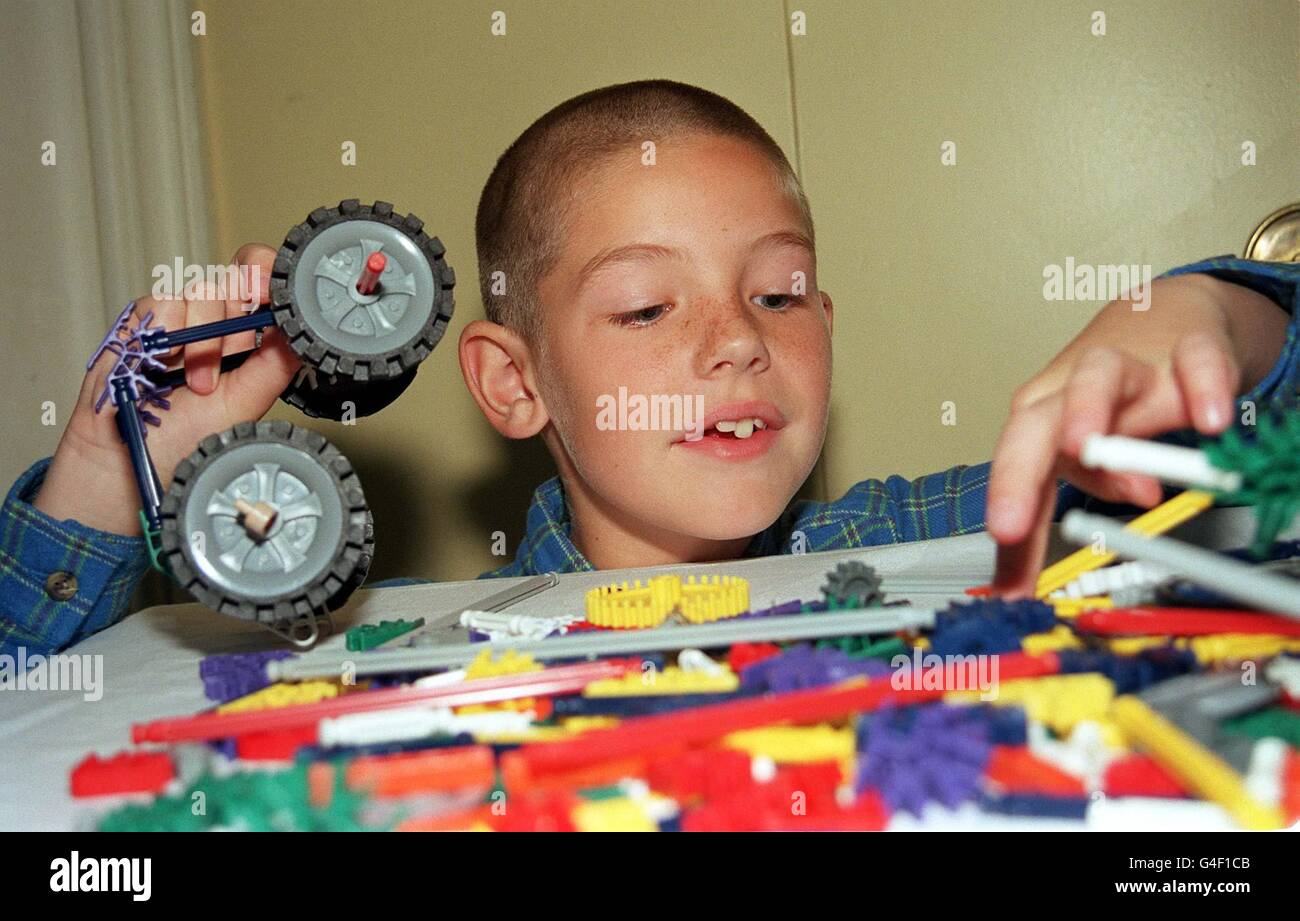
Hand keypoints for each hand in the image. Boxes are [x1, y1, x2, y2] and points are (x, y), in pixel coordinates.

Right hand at [34, 244, 299, 534]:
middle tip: (239, 348)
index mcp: (247, 334)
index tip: (278, 295)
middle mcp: (216, 318)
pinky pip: (165, 302)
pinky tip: (165, 367)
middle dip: (244, 307)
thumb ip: (275, 364)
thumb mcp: (246, 401)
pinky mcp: (144, 316)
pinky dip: (170, 335)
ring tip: (199, 383)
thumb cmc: (188, 433)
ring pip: (206, 289)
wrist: (132, 453)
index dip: (272, 278)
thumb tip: (300, 329)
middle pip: (240, 275)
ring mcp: (180, 314)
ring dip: (207, 340)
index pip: (265, 283)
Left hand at [986, 329, 1239, 595]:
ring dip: (1086, 409)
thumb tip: (1102, 532)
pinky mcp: (1189, 348)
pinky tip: (1209, 420)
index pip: (1016, 474)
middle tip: (1009, 526)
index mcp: (1045, 421)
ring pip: (1097, 374)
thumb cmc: (1119, 393)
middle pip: (1032, 423)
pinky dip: (1202, 384)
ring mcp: (1131, 366)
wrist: (1168, 317)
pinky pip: (1195, 360)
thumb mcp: (1095, 449)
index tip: (1007, 577)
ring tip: (1085, 449)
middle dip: (1015, 475)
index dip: (1008, 525)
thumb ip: (1094, 490)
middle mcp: (1075, 392)